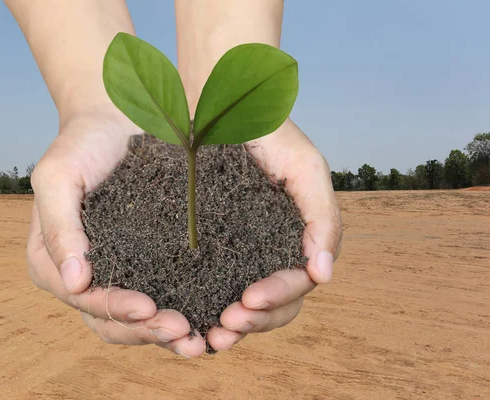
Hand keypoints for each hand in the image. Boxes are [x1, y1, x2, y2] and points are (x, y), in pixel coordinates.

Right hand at [26, 114, 205, 357]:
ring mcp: (119, 274)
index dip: (116, 308)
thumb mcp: (58, 175)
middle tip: (185, 333)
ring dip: (170, 335)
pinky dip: (188, 311)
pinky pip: (169, 297)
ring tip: (202, 340)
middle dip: (149, 332)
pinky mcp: (151, 265)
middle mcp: (84, 278)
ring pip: (141, 322)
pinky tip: (214, 318)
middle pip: (114, 322)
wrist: (115, 119)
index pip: (86, 299)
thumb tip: (74, 281)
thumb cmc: (82, 144)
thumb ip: (58, 225)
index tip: (149, 307)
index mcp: (55, 264)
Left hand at [206, 119, 342, 350]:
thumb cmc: (271, 134)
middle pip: (272, 305)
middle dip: (253, 321)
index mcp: (296, 240)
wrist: (222, 103)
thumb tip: (324, 276)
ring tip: (208, 338)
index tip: (248, 299)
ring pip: (241, 304)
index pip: (296, 283)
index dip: (277, 297)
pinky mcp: (205, 246)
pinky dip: (200, 307)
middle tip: (224, 328)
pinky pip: (206, 286)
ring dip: (229, 326)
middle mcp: (269, 251)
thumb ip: (323, 219)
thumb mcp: (306, 170)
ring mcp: (238, 252)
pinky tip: (184, 318)